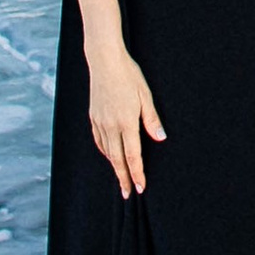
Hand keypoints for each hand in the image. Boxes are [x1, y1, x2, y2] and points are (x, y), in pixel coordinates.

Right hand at [86, 43, 164, 197]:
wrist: (104, 61)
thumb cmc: (128, 75)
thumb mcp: (145, 94)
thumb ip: (152, 119)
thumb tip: (160, 138)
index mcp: (126, 122)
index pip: (132, 156)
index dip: (137, 173)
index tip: (140, 187)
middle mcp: (111, 126)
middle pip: (117, 159)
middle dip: (124, 177)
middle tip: (128, 193)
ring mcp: (100, 122)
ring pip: (107, 151)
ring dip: (114, 166)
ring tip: (121, 178)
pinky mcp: (93, 116)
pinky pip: (99, 140)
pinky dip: (105, 152)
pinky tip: (109, 155)